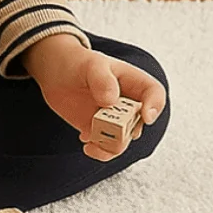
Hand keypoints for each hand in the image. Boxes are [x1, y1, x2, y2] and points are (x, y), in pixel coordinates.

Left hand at [33, 47, 166, 161]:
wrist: (56, 73)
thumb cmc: (78, 63)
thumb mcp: (90, 65)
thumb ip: (102, 79)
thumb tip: (110, 101)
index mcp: (133, 82)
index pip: (155, 94)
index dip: (155, 107)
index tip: (145, 117)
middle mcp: (128, 104)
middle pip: (137, 124)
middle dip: (122, 130)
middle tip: (100, 123)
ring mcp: (115, 120)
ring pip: (123, 141)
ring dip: (109, 145)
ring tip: (89, 138)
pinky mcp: (100, 131)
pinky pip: (107, 148)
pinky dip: (98, 149)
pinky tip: (84, 139)